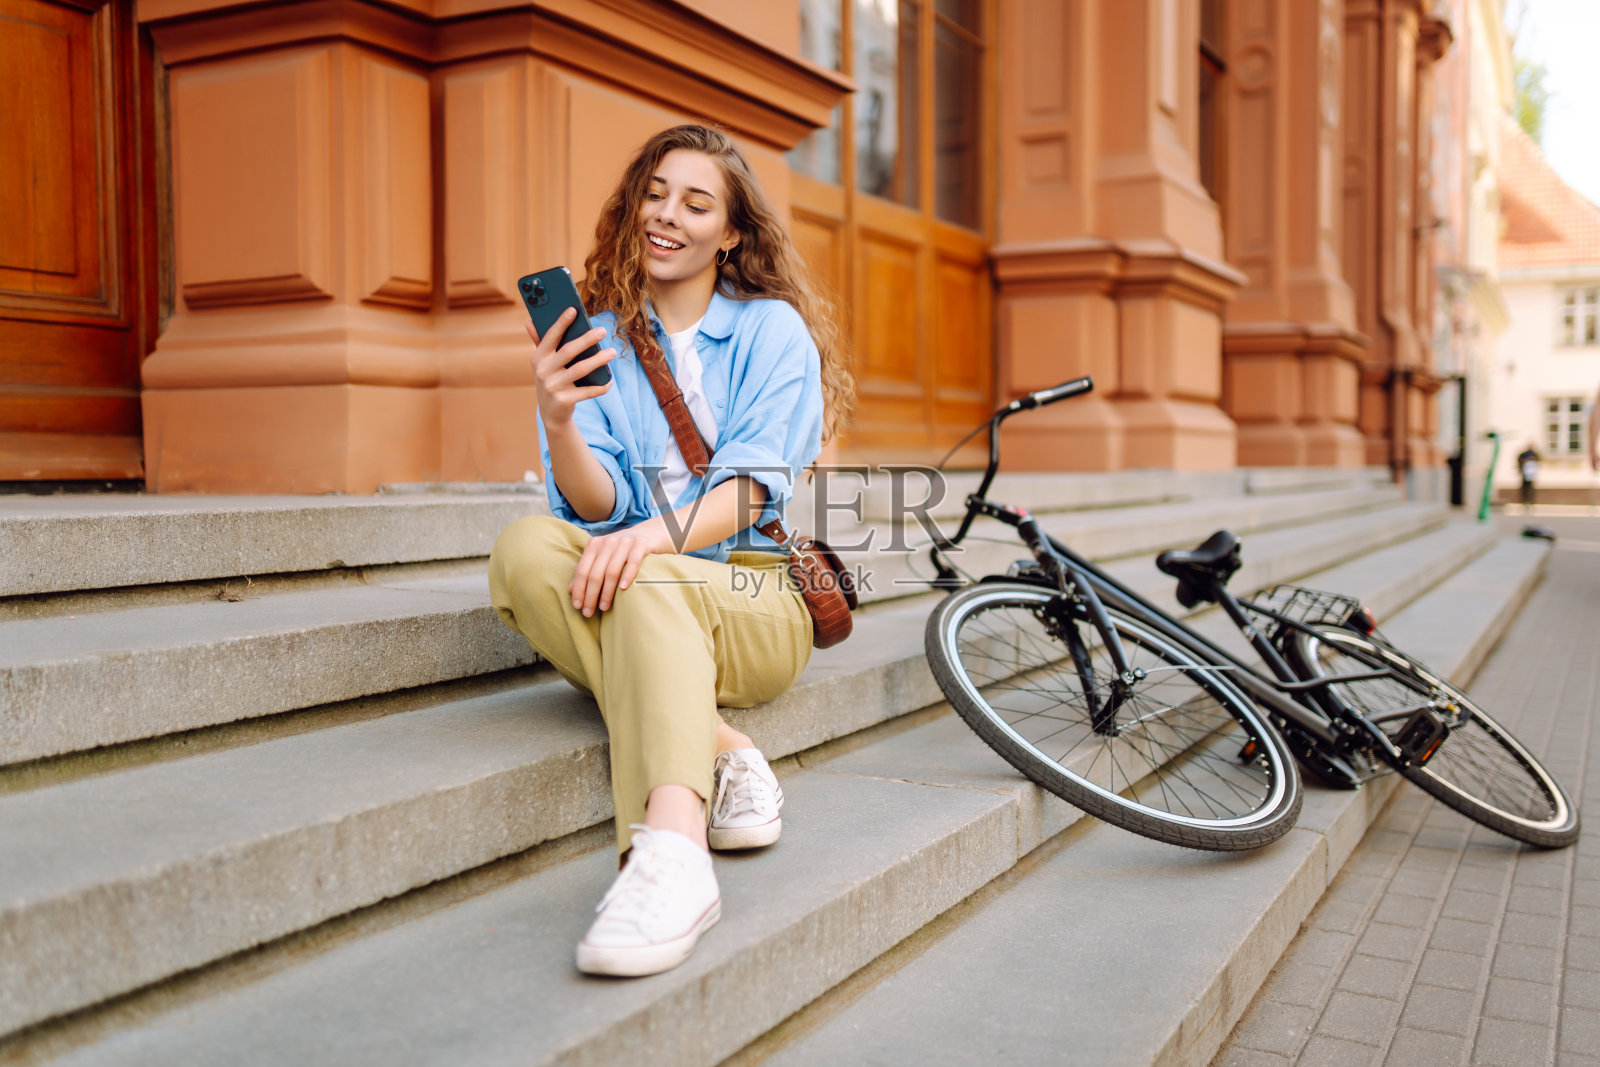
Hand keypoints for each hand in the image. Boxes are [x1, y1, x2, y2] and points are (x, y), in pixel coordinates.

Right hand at [527, 310, 615, 425]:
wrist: (550, 412)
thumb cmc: (551, 379)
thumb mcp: (542, 363)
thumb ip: (539, 342)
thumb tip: (529, 320)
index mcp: (538, 358)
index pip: (550, 337)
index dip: (561, 323)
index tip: (573, 310)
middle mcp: (543, 371)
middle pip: (568, 351)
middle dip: (586, 339)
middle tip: (602, 331)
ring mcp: (553, 387)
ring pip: (580, 370)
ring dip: (598, 360)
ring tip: (612, 353)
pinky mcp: (564, 401)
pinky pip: (587, 392)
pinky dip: (600, 386)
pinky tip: (609, 381)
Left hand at [569, 518, 673, 616]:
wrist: (645, 534)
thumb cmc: (618, 552)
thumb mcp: (600, 558)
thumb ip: (586, 571)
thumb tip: (571, 591)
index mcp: (594, 545)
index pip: (582, 570)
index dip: (579, 589)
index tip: (577, 606)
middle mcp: (608, 542)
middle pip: (595, 573)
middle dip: (590, 595)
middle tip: (588, 612)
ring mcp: (624, 543)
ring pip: (612, 571)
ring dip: (606, 592)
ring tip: (604, 607)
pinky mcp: (640, 545)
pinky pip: (633, 563)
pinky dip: (627, 576)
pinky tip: (623, 589)